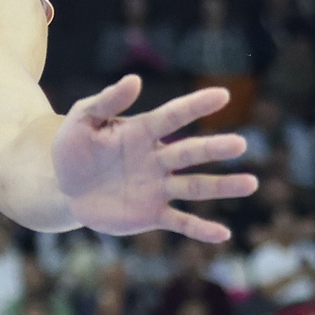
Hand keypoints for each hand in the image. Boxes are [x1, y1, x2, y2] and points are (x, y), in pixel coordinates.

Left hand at [52, 79, 259, 241]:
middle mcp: (157, 159)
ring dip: (222, 186)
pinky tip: (224, 235)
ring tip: (250, 183)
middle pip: (190, 152)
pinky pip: (180, 222)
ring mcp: (157, 187)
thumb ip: (105, 101)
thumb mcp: (81, 120)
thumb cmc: (73, 149)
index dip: (195, 106)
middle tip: (240, 144)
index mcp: (142, 131)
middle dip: (214, 149)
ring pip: (195, 186)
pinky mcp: (152, 214)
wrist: (63, 188)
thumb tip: (135, 80)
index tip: (223, 95)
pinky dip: (201, 229)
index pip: (172, 116)